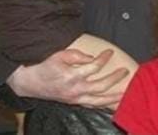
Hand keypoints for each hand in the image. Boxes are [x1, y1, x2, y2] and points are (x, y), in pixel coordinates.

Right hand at [7, 48, 129, 107]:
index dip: (104, 58)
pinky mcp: (75, 103)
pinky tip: (112, 104)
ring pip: (99, 100)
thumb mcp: (59, 55)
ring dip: (113, 97)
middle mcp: (76, 89)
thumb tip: (92, 58)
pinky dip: (104, 105)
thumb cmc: (46, 67)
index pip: (94, 66)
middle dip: (115, 78)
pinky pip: (92, 105)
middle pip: (101, 86)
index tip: (110, 52)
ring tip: (125, 93)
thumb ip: (77, 55)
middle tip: (125, 71)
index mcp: (72, 76)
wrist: (32, 83)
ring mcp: (76, 98)